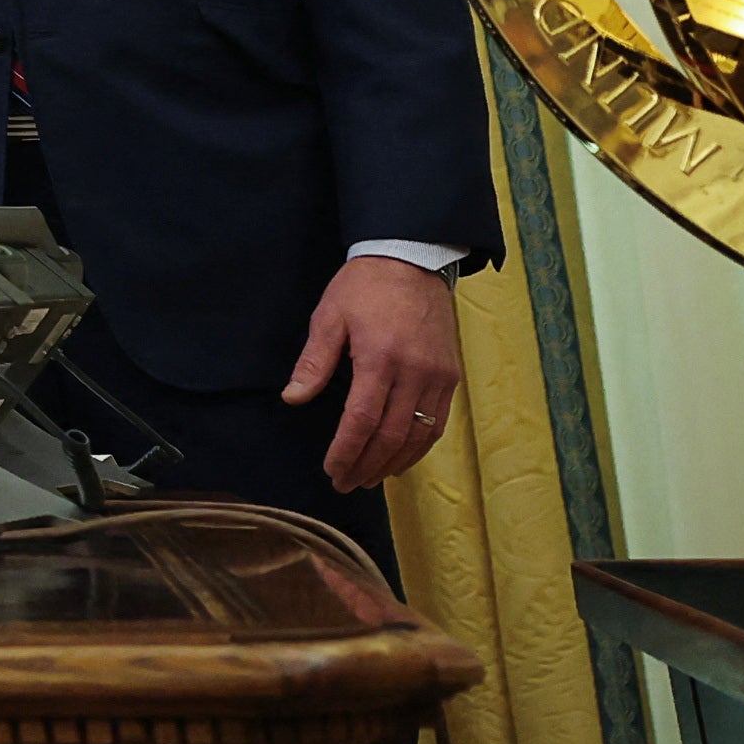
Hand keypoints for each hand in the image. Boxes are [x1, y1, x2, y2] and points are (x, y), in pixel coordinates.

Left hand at [286, 257, 466, 494]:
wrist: (412, 259)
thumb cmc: (363, 286)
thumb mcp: (329, 316)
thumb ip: (314, 361)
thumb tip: (293, 398)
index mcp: (379, 359)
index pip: (361, 421)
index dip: (346, 451)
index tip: (332, 470)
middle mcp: (414, 373)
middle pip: (391, 435)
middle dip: (367, 465)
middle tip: (346, 483)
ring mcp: (437, 377)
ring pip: (419, 435)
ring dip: (394, 463)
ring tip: (370, 478)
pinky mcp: (450, 376)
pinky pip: (438, 423)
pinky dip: (420, 447)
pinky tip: (401, 458)